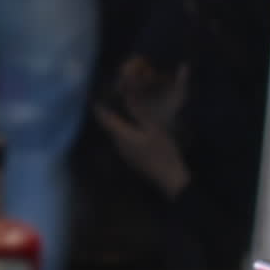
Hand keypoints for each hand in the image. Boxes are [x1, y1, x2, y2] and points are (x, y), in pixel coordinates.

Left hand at [95, 57, 190, 198]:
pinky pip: (124, 139)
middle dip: (112, 110)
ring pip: (117, 132)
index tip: (101, 92)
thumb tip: (126, 95)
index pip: (103, 117)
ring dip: (120, 121)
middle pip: (109, 124)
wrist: (169, 178)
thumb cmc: (162, 152)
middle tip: (119, 97)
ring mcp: (124, 153)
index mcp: (120, 135)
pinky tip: (138, 126)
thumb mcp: (154, 128)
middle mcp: (117, 144)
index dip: (99, 103)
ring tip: (129, 109)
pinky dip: (127, 130)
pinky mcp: (131, 158)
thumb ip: (138, 112)